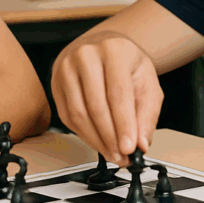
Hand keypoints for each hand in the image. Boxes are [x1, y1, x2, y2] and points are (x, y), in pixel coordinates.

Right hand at [51, 31, 162, 164]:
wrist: (102, 45)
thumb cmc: (125, 62)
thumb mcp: (147, 81)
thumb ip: (147, 113)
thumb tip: (141, 143)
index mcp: (113, 50)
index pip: (118, 93)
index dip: (124, 124)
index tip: (130, 148)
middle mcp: (86, 55)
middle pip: (96, 106)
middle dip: (110, 137)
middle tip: (122, 157)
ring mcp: (66, 68)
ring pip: (78, 114)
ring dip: (96, 141)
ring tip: (112, 154)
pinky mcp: (56, 84)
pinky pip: (68, 117)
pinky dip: (84, 135)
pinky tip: (98, 143)